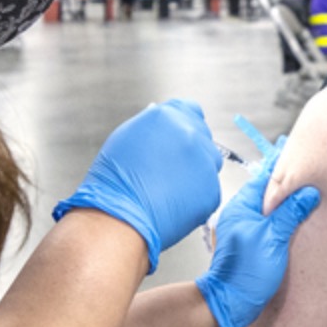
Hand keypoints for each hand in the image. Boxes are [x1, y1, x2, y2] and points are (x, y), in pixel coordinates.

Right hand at [53, 99, 221, 272]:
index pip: (191, 111)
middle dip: (191, 151)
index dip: (186, 126)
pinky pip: (209, 189)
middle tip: (170, 170)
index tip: (180, 140)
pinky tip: (174, 203)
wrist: (119, 215)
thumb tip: (167, 127)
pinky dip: (196, 196)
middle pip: (203, 137)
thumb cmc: (114, 181)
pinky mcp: (212, 189)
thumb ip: (155, 127)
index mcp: (167, 116)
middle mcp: (190, 134)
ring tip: (169, 188)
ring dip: (196, 173)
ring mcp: (203, 161)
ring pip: (210, 163)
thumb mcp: (129, 137)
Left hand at [195, 154, 320, 326]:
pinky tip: (297, 221)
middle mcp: (240, 214)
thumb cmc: (246, 273)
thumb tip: (308, 193)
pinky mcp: (251, 243)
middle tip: (312, 179)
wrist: (231, 303)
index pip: (265, 178)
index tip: (304, 160)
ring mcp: (245, 229)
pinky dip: (283, 219)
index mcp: (241, 207)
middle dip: (289, 186)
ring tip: (308, 198)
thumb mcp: (273, 239)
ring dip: (287, 204)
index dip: (285, 170)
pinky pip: (269, 224)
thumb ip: (290, 213)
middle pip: (268, 192)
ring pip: (269, 208)